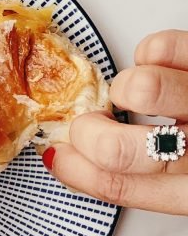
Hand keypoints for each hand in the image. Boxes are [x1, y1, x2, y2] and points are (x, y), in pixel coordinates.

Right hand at [43, 30, 187, 212]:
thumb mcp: (185, 183)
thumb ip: (137, 177)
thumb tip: (71, 155)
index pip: (119, 187)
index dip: (77, 171)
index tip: (59, 153)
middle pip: (117, 148)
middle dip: (88, 131)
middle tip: (93, 121)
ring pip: (142, 91)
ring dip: (123, 88)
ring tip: (132, 91)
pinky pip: (162, 48)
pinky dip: (150, 50)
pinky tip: (156, 64)